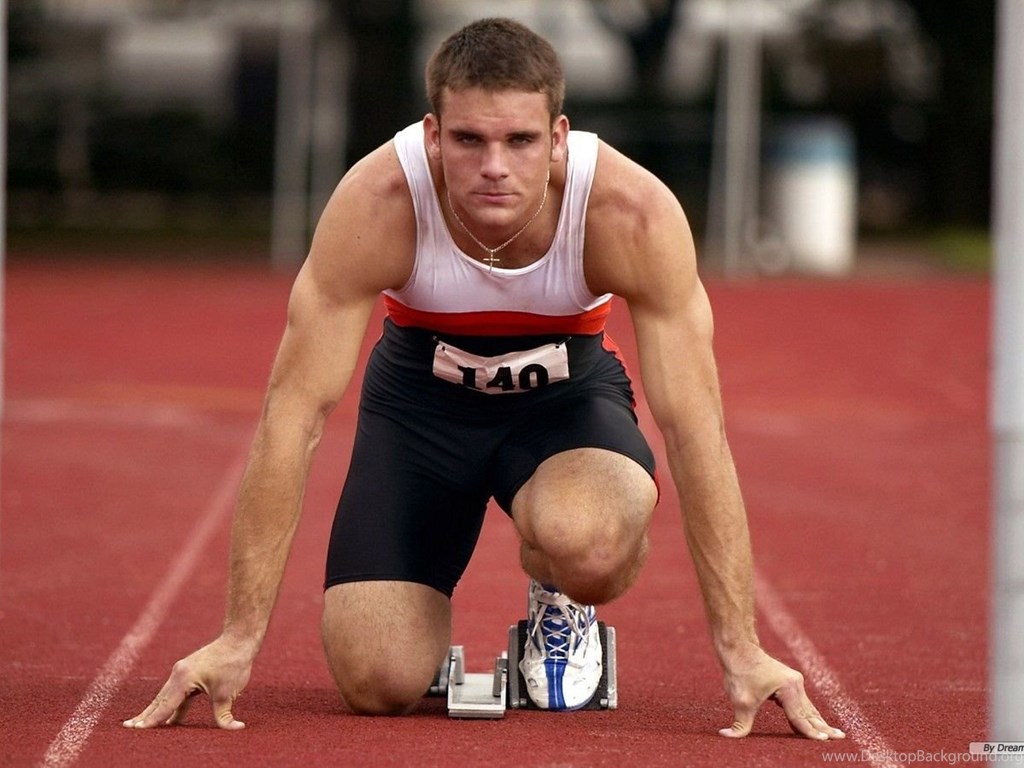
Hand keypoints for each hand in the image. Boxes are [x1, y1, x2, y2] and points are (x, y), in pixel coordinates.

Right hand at [123, 637, 253, 729]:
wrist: (239, 639)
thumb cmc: (233, 664)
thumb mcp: (228, 693)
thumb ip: (225, 715)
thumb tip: (236, 728)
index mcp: (183, 679)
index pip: (165, 706)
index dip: (151, 720)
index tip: (137, 729)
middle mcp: (178, 674)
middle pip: (159, 700)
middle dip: (145, 716)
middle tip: (128, 728)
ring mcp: (182, 672)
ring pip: (166, 696)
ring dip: (156, 711)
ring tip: (141, 725)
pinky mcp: (189, 672)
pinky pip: (176, 693)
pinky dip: (171, 706)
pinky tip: (168, 720)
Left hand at [718, 643, 845, 739]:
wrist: (739, 649)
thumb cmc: (740, 672)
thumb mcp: (740, 700)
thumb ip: (740, 723)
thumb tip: (726, 736)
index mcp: (788, 688)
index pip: (799, 717)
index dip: (810, 732)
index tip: (824, 740)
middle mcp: (795, 684)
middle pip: (810, 712)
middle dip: (824, 727)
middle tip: (840, 738)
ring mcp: (794, 682)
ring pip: (807, 707)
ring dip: (818, 721)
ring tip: (833, 734)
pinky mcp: (789, 682)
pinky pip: (800, 703)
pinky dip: (806, 714)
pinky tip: (813, 724)